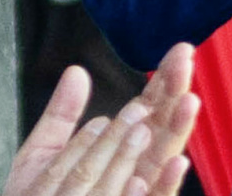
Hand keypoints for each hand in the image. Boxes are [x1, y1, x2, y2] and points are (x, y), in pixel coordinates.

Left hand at [0, 45, 198, 195]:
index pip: (148, 110)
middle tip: (187, 61)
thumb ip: (62, 116)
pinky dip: (163, 185)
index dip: (164, 81)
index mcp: (120, 150)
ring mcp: (133, 194)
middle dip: (175, 94)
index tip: (180, 50)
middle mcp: (134, 171)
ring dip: (174, 132)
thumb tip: (76, 71)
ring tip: (187, 101)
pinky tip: (174, 164)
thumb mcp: (44, 154)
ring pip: (159, 163)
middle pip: (161, 129)